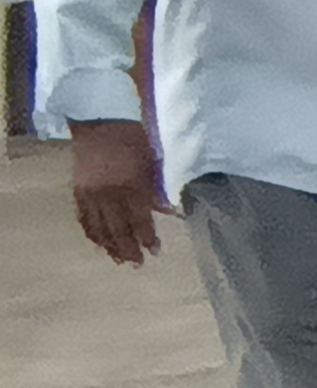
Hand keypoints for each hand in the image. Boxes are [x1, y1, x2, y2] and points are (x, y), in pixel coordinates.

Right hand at [70, 120, 163, 267]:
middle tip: (138, 264)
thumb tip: (167, 211)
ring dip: (110, 246)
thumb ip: (158, 188)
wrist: (101, 123)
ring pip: (99, 227)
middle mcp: (108, 194)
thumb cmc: (135, 139)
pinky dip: (92, 232)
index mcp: (130, 185)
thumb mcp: (154, 161)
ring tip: (120, 259)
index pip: (140, 220)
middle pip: (117, 229)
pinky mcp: (78, 191)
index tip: (156, 251)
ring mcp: (90, 194)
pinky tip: (100, 242)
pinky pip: (84, 218)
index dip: (147, 238)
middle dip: (128, 249)